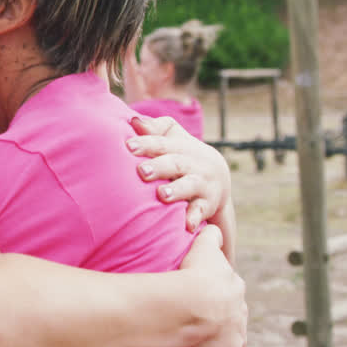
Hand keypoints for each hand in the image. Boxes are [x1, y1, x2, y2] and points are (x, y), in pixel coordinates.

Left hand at [126, 115, 229, 230]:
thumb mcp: (174, 140)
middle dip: (159, 167)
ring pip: (190, 186)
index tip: (128, 146)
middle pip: (176, 163)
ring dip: (176, 190)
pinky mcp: (208, 205)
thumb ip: (156, 130)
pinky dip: (195, 218)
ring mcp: (202, 184)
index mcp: (183, 147)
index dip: (147, 144)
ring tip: (161, 195)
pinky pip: (202, 212)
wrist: (218, 180)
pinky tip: (187, 225)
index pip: (163, 143)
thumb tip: (134, 121)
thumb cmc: (183, 157)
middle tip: (142, 171)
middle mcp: (195, 164)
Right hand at [179, 225, 248, 346]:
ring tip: (212, 346)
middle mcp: (239, 310)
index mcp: (233, 286)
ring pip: (237, 338)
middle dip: (226, 318)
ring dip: (228, 341)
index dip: (217, 293)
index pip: (230, 289)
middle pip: (236, 314)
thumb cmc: (195, 274)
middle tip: (207, 321)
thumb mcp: (204, 246)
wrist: (194, 302)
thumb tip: (212, 226)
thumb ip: (210, 236)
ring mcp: (237, 334)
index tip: (205, 296)